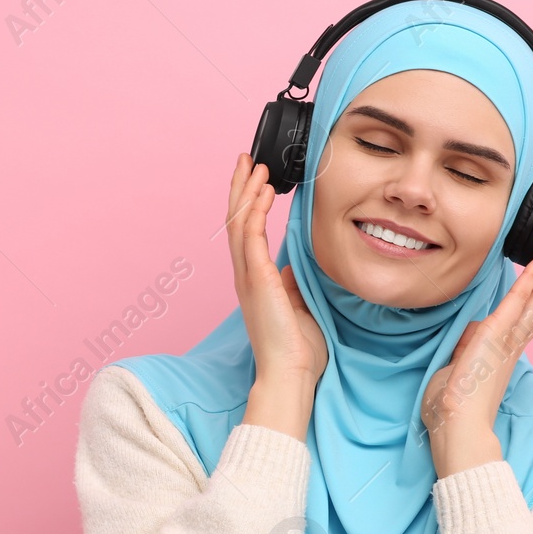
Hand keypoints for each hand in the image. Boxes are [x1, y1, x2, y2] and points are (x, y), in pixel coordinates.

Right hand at [227, 153, 327, 387]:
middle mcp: (245, 275)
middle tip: (247, 160)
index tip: (255, 180)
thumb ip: (290, 287)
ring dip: (246, 192)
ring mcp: (248, 276)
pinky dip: (255, 210)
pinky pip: (251, 236)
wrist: (289, 373)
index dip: (247, 204)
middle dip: (241, 188)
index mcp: (254, 281)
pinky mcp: (257, 279)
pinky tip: (263, 191)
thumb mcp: (296, 308)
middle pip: (236, 221)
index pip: (246, 233)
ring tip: (255, 166)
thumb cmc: (296, 349)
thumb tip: (291, 270)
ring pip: (239, 223)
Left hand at [420, 237, 532, 475]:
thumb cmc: (453, 408)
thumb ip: (468, 349)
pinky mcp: (495, 338)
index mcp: (506, 352)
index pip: (531, 314)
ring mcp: (507, 341)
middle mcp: (513, 344)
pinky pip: (516, 304)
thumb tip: (472, 334)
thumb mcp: (459, 369)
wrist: (456, 427)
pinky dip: (529, 282)